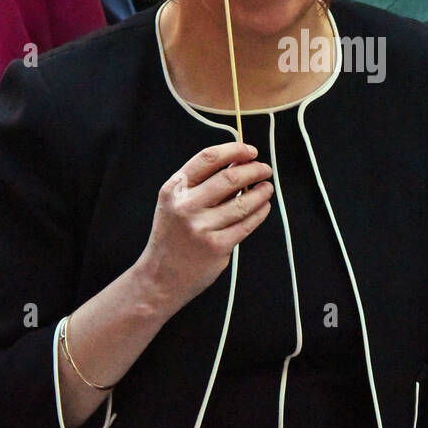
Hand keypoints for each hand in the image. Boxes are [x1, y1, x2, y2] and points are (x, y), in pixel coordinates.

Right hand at [136, 142, 272, 312]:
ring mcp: (202, 227)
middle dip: (254, 169)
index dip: (235, 150)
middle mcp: (186, 206)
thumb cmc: (172, 235)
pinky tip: (264, 207)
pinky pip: (247, 224)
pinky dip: (260, 212)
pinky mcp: (217, 246)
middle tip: (265, 169)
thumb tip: (239, 161)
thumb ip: (202, 182)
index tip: (251, 151)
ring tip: (267, 188)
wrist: (160, 277)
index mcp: (174, 189)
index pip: (208, 158)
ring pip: (244, 202)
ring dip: (262, 191)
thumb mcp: (175, 203)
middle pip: (230, 177)